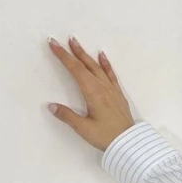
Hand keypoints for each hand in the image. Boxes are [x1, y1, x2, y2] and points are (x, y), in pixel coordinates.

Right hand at [46, 35, 135, 152]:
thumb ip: (67, 116)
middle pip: (85, 65)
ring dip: (86, 55)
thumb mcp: (84, 128)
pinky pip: (110, 74)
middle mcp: (102, 87)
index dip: (64, 56)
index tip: (54, 44)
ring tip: (77, 43)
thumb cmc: (106, 136)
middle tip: (62, 39)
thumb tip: (51, 105)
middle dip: (73, 52)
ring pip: (97, 67)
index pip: (75, 70)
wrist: (130, 143)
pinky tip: (102, 55)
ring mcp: (111, 90)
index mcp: (92, 93)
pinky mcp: (117, 94)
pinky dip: (105, 64)